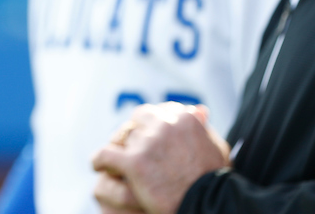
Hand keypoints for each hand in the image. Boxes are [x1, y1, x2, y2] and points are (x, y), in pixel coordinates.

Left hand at [91, 103, 230, 213]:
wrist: (206, 205)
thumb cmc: (213, 181)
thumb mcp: (216, 148)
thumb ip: (203, 127)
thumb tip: (198, 110)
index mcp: (184, 118)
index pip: (159, 112)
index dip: (151, 125)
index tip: (148, 135)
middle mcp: (165, 125)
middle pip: (138, 121)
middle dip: (134, 133)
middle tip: (131, 147)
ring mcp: (148, 143)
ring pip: (123, 138)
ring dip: (121, 149)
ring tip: (115, 161)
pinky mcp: (134, 163)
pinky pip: (105, 155)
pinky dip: (99, 161)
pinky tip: (98, 166)